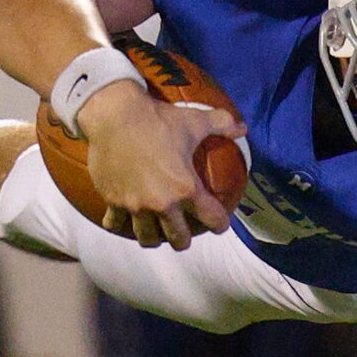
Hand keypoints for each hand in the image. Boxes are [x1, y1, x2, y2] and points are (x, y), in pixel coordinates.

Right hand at [82, 81, 237, 249]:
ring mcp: (136, 205)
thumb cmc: (157, 119)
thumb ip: (221, 124)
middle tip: (183, 233)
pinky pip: (115, 224)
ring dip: (154, 237)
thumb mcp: (194, 120)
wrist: (114, 116)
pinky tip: (119, 221)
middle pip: (179, 239)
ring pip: (147, 238)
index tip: (219, 224)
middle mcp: (162, 204)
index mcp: (186, 189)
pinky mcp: (113, 201)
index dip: (219, 224)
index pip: (212, 218)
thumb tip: (243, 127)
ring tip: (155, 233)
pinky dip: (118, 224)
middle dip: (184, 239)